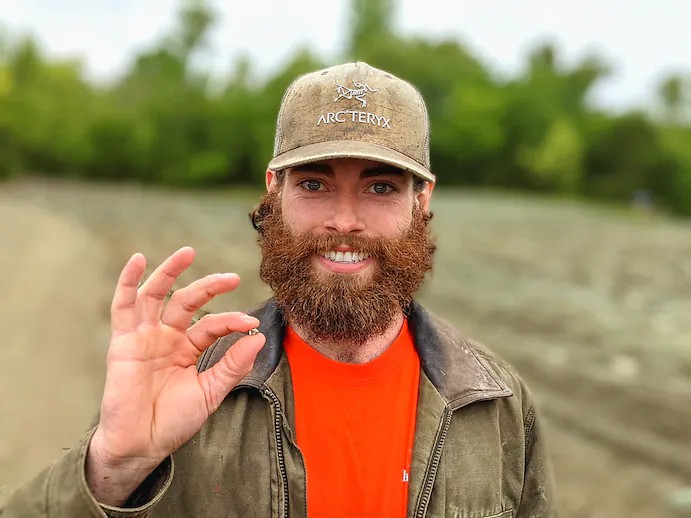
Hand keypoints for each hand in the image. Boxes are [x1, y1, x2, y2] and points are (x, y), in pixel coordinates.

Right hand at [87, 247, 264, 504]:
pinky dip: (128, 281)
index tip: (251, 322)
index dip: (231, 321)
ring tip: (188, 252)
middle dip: (209, 286)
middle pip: (187, 301)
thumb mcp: (211, 392)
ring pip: (157, 295)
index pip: (212, 324)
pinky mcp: (124, 341)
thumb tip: (257, 337)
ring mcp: (145, 336)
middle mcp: (166, 337)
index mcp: (187, 348)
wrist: (142, 444)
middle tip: (233, 277)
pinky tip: (138, 260)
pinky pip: (123, 306)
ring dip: (170, 271)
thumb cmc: (175, 421)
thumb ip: (232, 365)